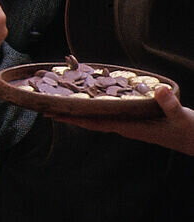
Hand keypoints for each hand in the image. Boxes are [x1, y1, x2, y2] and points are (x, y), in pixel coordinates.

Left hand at [57, 86, 193, 154]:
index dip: (73, 119)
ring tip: (59, 103)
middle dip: (68, 115)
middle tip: (43, 107)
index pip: (95, 123)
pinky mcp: (137, 121)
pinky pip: (110, 114)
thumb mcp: (182, 117)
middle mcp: (126, 126)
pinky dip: (96, 107)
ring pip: (99, 117)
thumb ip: (170, 104)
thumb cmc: (191, 131)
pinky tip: (90, 100)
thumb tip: (159, 90)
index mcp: (130, 127)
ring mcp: (131, 124)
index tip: (51, 115)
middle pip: (91, 121)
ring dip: (80, 111)